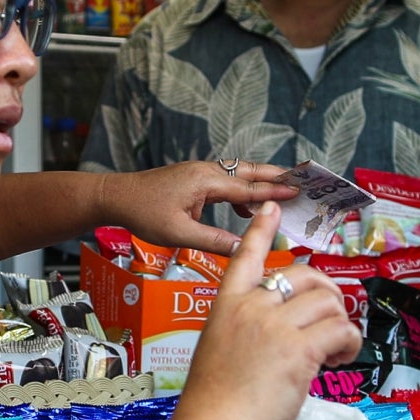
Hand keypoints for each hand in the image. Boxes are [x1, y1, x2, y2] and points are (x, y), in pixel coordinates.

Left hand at [97, 160, 292, 254]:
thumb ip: (214, 241)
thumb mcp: (179, 233)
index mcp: (206, 181)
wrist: (116, 196)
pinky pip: (226, 182)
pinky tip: (245, 208)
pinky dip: (242, 191)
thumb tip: (243, 248)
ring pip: (239, 175)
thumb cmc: (144, 213)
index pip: (249, 187)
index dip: (275, 191)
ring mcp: (200, 173)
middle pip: (249, 171)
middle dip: (276, 176)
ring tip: (282, 193)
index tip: (299, 192)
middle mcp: (207, 172)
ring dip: (260, 183)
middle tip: (302, 181)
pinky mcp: (194, 179)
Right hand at [172, 203, 361, 419]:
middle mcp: (250, 307)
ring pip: (327, 303)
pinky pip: (340, 330)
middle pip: (304, 275)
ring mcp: (274, 325)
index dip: (262, 230)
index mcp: (225, 306)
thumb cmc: (211, 406)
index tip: (272, 208)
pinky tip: (340, 359)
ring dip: (340, 324)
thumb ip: (247, 336)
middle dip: (327, 293)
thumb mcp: (219, 354)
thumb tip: (283, 342)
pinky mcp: (298, 349)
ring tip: (335, 351)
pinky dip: (349, 343)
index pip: (245, 257)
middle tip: (332, 319)